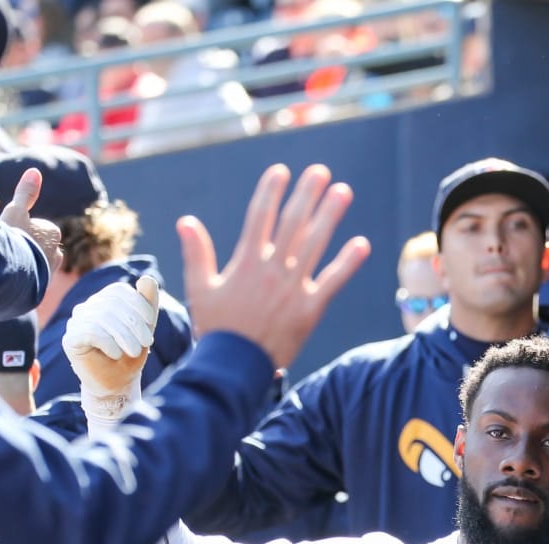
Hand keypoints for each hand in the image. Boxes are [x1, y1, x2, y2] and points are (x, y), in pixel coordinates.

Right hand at [0, 168, 63, 273]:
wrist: (11, 276)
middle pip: (32, 245)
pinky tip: (9, 279)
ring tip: (6, 264)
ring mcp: (49, 272)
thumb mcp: (15, 210)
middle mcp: (57, 253)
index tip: (6, 233)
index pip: (32, 226)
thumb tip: (35, 170)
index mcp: (52, 233)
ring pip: (30, 263)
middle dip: (20, 247)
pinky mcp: (40, 290)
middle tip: (4, 249)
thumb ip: (25, 193)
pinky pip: (28, 281)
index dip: (15, 228)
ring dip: (20, 263)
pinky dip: (20, 279)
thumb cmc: (13, 238)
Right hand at [64, 275, 159, 399]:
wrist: (118, 383)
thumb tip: (147, 277)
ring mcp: (76, 322)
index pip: (119, 291)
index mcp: (104, 300)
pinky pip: (90, 332)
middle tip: (147, 343)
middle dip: (134, 323)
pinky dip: (109, 343)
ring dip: (125, 336)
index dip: (137, 303)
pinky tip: (115, 354)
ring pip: (102, 318)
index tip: (150, 323)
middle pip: (112, 304)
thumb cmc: (130, 354)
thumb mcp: (145, 327)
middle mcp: (88, 307)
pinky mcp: (70, 339)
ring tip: (134, 351)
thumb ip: (148, 302)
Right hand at [177, 164, 369, 368]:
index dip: (271, 192)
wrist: (234, 367)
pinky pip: (333, 281)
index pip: (259, 217)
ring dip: (330, 216)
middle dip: (307, 195)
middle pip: (292, 223)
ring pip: (315, 244)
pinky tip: (362, 243)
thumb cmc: (215, 329)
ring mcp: (293, 288)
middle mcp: (272, 270)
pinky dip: (348, 263)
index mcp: (245, 263)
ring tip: (343, 192)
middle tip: (321, 172)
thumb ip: (197, 253)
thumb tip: (186, 220)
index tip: (281, 171)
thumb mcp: (199, 289)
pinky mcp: (310, 309)